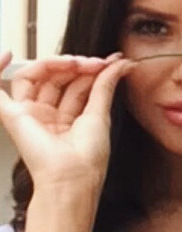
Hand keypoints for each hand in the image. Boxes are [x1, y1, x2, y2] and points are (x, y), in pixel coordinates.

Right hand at [0, 52, 132, 192]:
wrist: (72, 178)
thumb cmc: (86, 159)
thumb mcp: (99, 114)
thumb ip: (105, 86)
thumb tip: (119, 64)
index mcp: (67, 120)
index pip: (74, 84)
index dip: (89, 70)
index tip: (108, 63)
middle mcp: (47, 116)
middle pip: (56, 78)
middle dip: (76, 65)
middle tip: (95, 63)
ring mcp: (29, 114)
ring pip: (35, 76)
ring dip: (56, 64)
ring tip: (77, 63)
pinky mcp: (12, 115)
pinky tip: (6, 53)